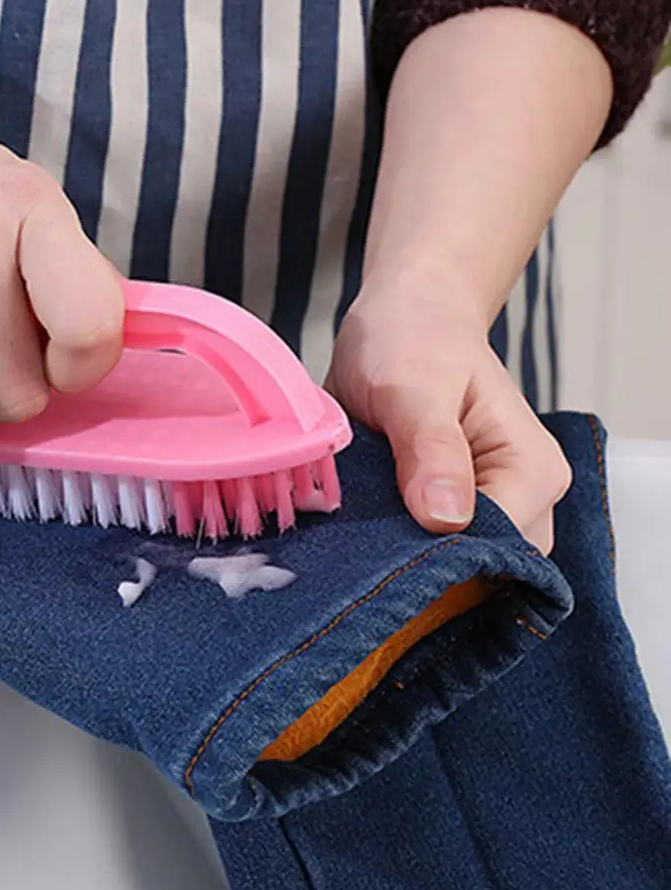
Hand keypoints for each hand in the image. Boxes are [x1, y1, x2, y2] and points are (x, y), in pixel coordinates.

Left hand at [326, 292, 570, 552]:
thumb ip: (430, 449)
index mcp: (532, 471)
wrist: (407, 316)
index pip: (497, 550)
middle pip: (481, 573)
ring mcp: (490, 511)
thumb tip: (445, 518)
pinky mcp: (453, 513)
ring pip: (454, 570)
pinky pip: (430, 552)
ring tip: (356, 534)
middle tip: (357, 547)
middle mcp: (524, 500)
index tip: (380, 553)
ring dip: (403, 562)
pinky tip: (361, 533)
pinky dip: (395, 550)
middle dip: (420, 569)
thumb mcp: (412, 386)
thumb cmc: (415, 338)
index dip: (439, 561)